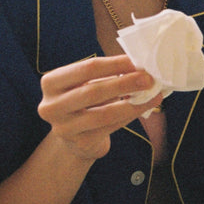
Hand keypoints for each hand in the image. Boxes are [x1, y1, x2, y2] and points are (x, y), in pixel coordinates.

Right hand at [38, 54, 160, 161]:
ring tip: (152, 93)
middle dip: (125, 83)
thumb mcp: (87, 83)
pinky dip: (131, 115)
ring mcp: (64, 128)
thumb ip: (106, 74)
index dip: (114, 64)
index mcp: (51, 83)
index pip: (87, 69)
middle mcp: (51, 106)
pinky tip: (146, 106)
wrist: (75, 137)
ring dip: (132, 102)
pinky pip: (111, 127)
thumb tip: (139, 67)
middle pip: (93, 91)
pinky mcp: (81, 143)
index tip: (136, 60)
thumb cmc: (85, 102)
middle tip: (148, 78)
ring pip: (104, 113)